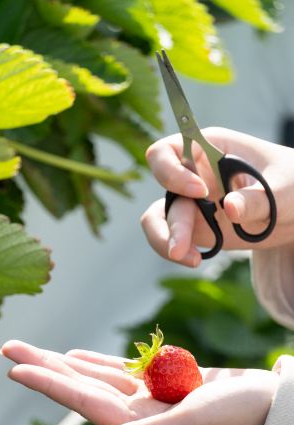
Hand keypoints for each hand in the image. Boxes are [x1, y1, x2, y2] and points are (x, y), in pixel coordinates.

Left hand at [0, 340, 277, 424]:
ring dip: (63, 363)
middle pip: (78, 385)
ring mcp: (151, 399)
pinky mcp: (168, 385)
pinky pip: (122, 371)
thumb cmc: (241, 419)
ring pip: (95, 376)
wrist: (280, 410)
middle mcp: (137, 414)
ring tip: (30, 350)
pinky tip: (74, 356)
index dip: (46, 382)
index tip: (13, 367)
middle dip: (43, 367)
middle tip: (7, 347)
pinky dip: (97, 363)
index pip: (80, 399)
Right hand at [143, 127, 293, 266]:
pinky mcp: (193, 227)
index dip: (171, 170)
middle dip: (173, 222)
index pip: (167, 152)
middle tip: (183, 246)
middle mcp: (192, 175)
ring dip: (165, 240)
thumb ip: (258, 199)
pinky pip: (168, 238)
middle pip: (162, 193)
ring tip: (188, 259)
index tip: (199, 191)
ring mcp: (190, 202)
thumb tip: (229, 208)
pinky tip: (195, 261)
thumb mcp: (285, 187)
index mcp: (209, 150)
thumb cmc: (293, 183)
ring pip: (157, 219)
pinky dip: (176, 251)